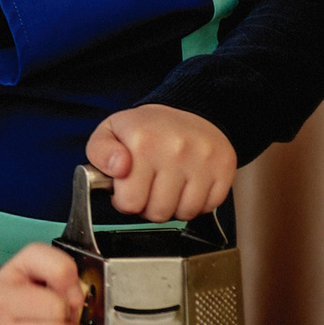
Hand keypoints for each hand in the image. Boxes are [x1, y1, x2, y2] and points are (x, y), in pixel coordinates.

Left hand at [87, 104, 234, 221]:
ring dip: (173, 206)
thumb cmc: (147, 129)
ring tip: (168, 186)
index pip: (130, 203)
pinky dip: (197, 203)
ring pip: (184, 214)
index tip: (128, 188)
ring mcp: (203, 160)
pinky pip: (207, 208)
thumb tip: (118, 169)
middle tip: (149, 186)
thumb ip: (100, 153)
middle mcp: (175, 150)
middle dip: (148, 206)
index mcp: (143, 142)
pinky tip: (188, 185)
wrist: (189, 110)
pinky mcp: (224, 168)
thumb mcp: (109, 132)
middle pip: (158, 213)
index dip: (125, 200)